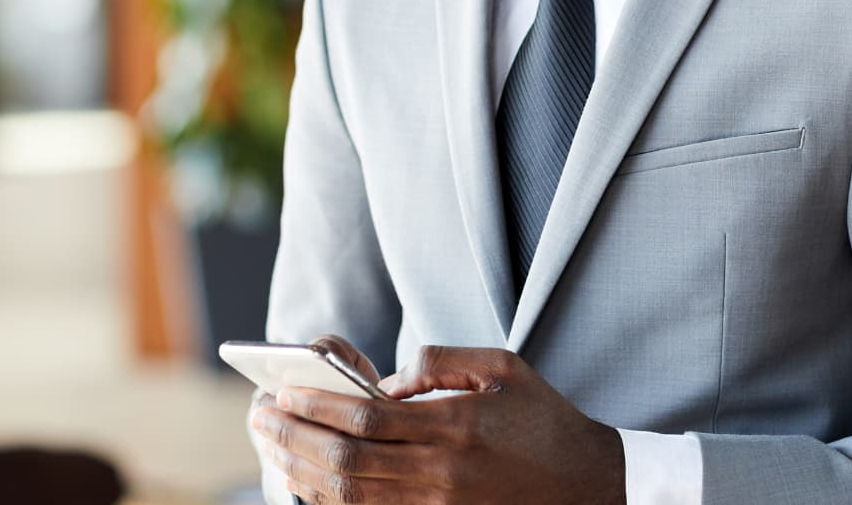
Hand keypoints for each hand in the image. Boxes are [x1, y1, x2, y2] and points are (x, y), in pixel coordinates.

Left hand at [251, 345, 624, 504]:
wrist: (591, 486)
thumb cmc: (546, 422)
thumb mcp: (506, 369)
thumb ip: (444, 361)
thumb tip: (390, 378)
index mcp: (456, 425)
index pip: (367, 419)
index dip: (316, 407)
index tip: (283, 391)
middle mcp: (442, 472)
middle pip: (348, 461)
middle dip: (295, 439)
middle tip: (260, 418)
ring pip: (353, 497)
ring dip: (303, 472)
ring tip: (272, 449)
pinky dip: (333, 503)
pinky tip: (308, 484)